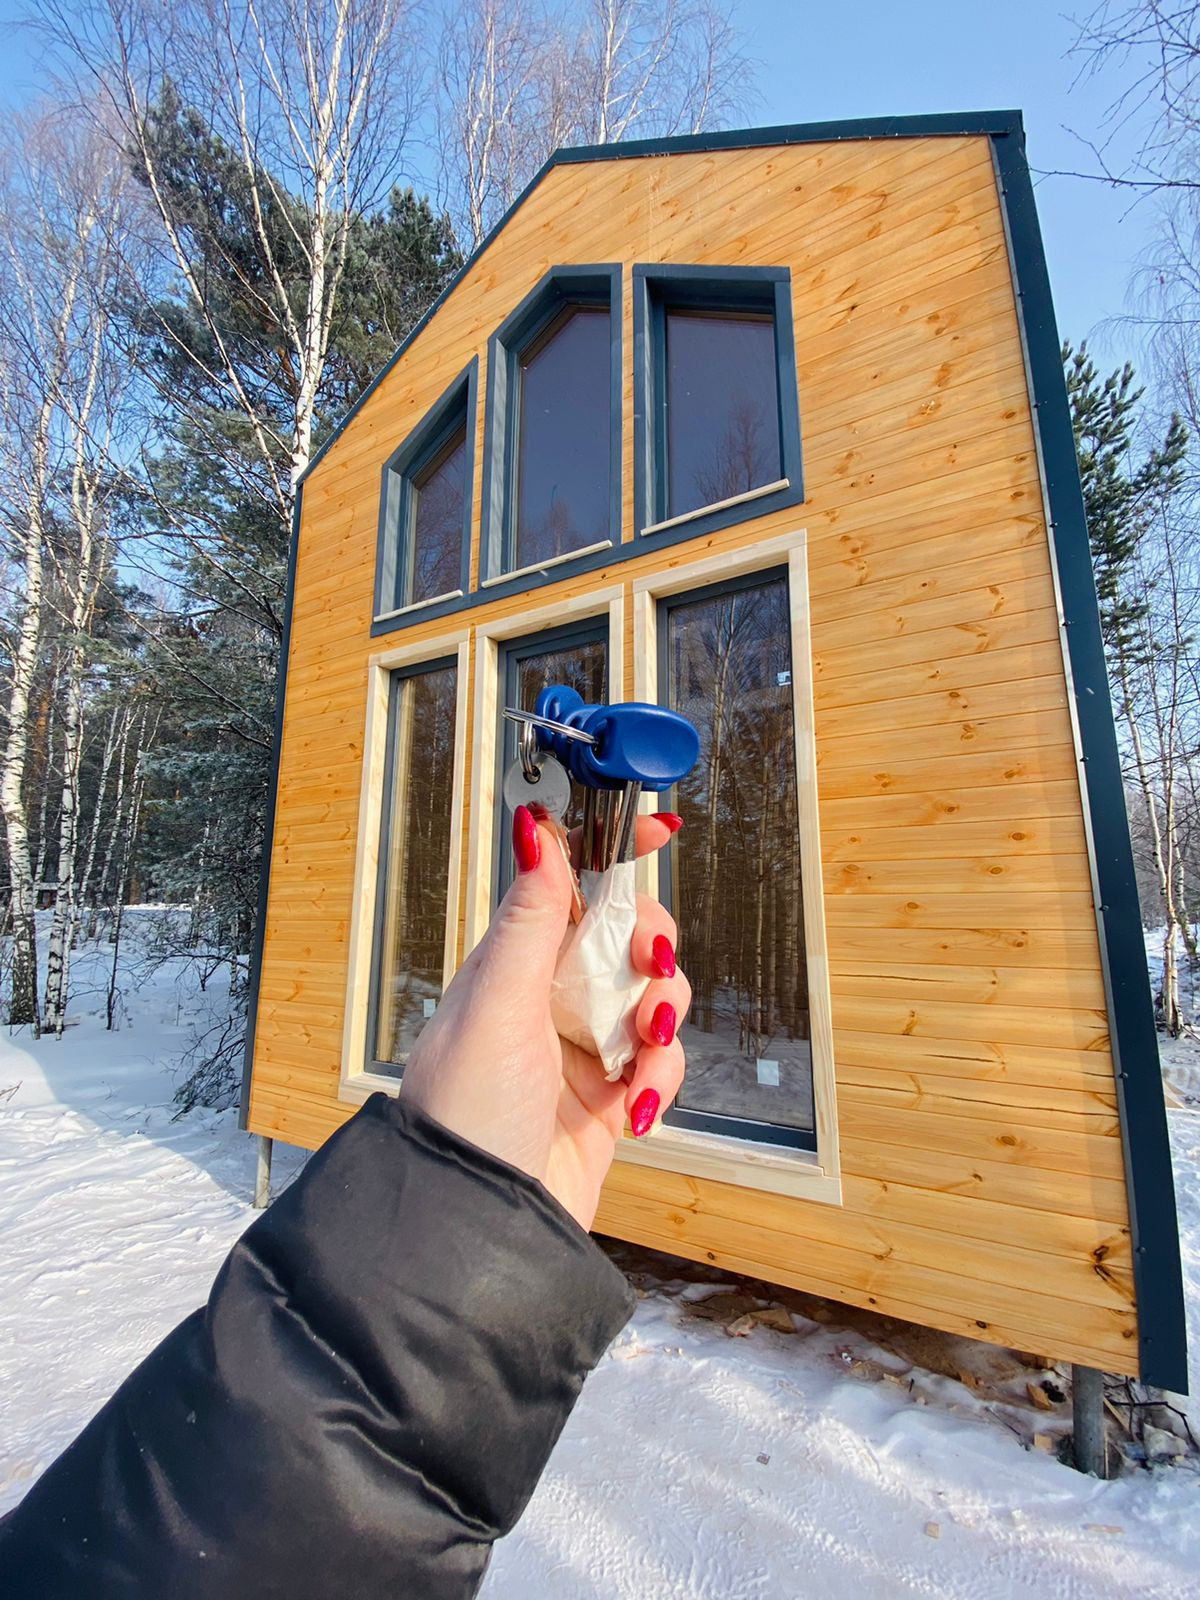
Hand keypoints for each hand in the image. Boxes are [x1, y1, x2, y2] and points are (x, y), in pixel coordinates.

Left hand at [400, 805, 689, 1230]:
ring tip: (637, 1055)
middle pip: (626, 940)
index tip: (658, 827)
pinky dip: (658, 1081)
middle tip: (648, 973)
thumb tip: (533, 827)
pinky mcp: (608, 1100)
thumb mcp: (497, 1004)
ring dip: (659, 1021)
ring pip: (652, 1001)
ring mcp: (580, 1049)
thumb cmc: (465, 1112)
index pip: (570, 884)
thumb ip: (529, 919)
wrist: (477, 1227)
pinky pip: (658, 1066)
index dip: (614, 851)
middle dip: (650, 951)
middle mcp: (546, 999)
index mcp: (511, 963)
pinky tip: (634, 1108)